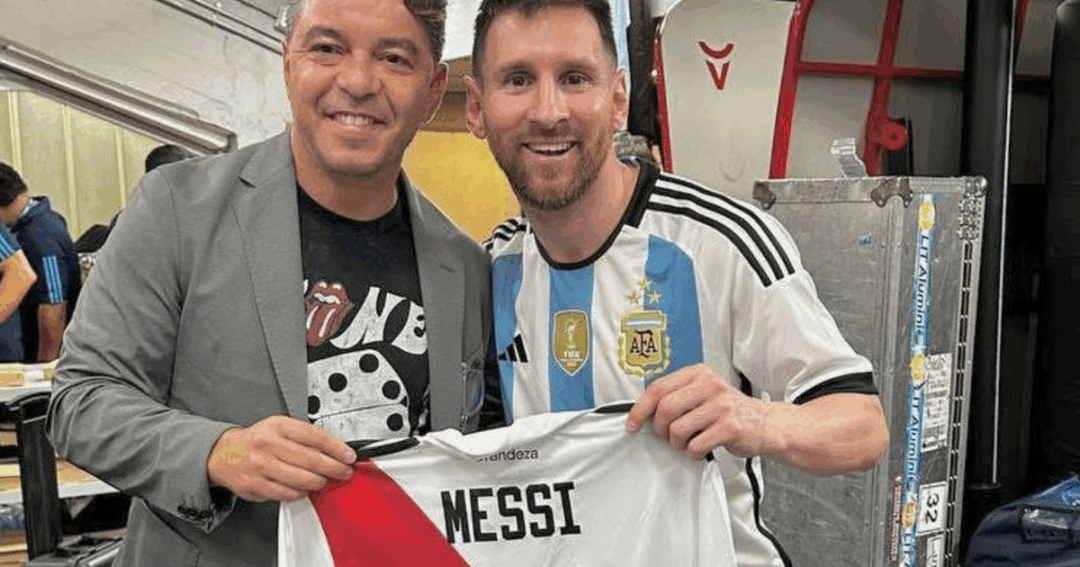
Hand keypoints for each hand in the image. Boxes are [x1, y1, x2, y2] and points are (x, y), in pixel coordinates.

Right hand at [207, 415, 355, 501]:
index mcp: (277, 425)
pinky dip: (300, 493)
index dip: (336, 448)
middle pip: (310, 459)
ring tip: (324, 480)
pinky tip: (304, 489)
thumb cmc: (258, 441)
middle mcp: (267, 444)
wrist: (223, 454)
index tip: (349, 455)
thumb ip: (305, 436)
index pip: (314, 436)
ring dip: (318, 482)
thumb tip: (336, 449)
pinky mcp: (254, 485)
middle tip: (344, 471)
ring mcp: (259, 466)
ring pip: (300, 479)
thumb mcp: (280, 427)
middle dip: (333, 468)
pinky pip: (286, 493)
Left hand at [626, 364, 773, 460]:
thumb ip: (676, 396)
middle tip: (666, 436)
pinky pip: (695, 445)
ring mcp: (721, 405)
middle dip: (660, 429)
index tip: (632, 424)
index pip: (658, 388)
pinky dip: (692, 453)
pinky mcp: (730, 427)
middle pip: (665, 409)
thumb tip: (640, 412)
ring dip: (677, 443)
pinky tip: (700, 449)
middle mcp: (710, 385)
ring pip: (678, 430)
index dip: (640, 408)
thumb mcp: (702, 393)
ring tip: (686, 442)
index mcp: (698, 374)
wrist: (765, 423)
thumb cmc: (728, 411)